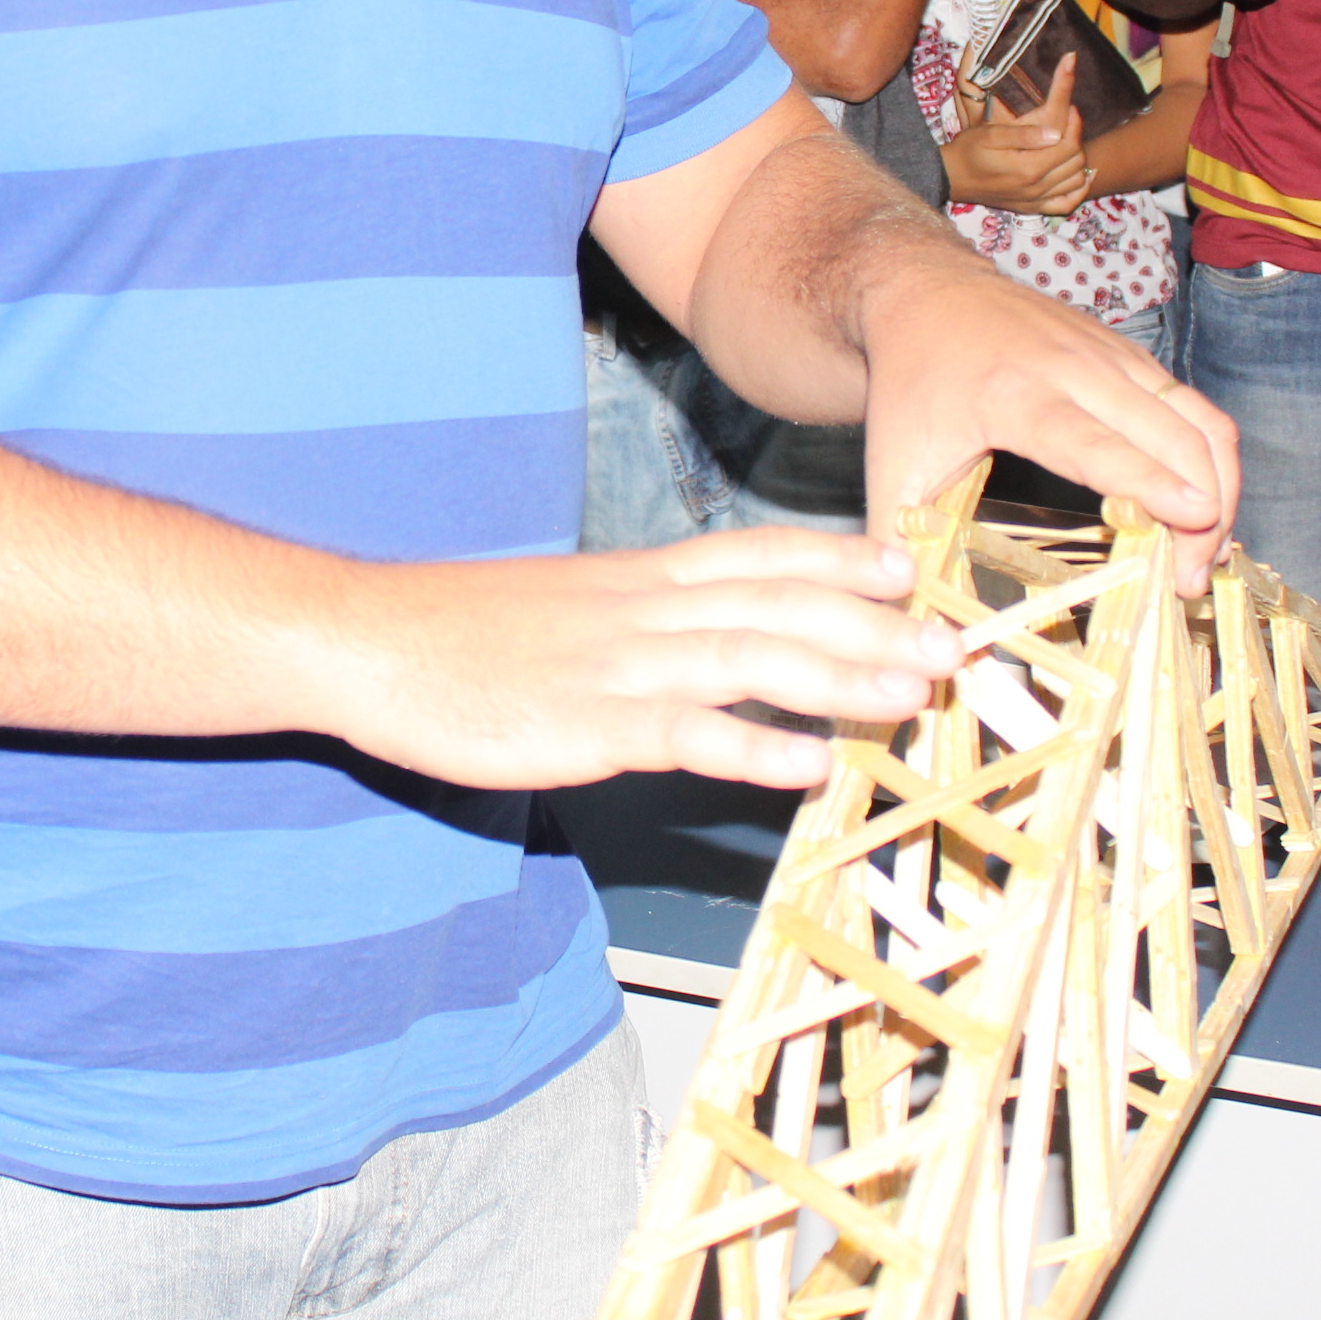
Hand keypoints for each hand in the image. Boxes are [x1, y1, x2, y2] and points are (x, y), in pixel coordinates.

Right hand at [321, 528, 963, 792]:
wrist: (368, 640)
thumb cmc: (460, 632)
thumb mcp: (564, 609)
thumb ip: (639, 623)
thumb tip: (700, 646)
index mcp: (639, 579)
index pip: (756, 555)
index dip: (837, 558)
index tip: (908, 563)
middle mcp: (643, 611)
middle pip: (778, 605)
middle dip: (872, 624)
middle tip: (953, 643)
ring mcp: (619, 666)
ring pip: (751, 658)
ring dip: (840, 676)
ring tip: (912, 696)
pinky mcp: (588, 725)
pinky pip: (685, 734)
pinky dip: (752, 745)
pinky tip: (808, 765)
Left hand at [859, 267, 1240, 589]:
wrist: (925, 292)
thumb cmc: (910, 384)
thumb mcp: (891, 466)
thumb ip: (895, 547)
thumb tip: (906, 630)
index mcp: (1013, 396)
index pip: (1096, 443)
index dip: (1151, 481)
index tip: (1196, 518)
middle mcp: (1074, 367)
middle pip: (1170, 435)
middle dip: (1202, 510)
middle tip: (1189, 579)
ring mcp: (1111, 354)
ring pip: (1199, 418)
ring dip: (1220, 487)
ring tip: (1204, 553)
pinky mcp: (1131, 354)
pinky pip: (1195, 407)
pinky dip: (1212, 460)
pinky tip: (1202, 509)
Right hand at [943, 57, 1093, 217]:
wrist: (951, 178)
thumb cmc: (968, 151)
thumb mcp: (991, 135)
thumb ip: (1024, 134)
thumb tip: (1056, 133)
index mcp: (1028, 168)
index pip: (1069, 146)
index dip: (1075, 125)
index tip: (1072, 109)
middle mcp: (1036, 188)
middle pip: (1076, 162)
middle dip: (1078, 138)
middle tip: (1070, 122)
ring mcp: (1035, 201)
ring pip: (1076, 181)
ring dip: (1079, 160)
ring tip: (1069, 143)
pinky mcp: (1032, 208)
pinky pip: (1067, 203)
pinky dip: (1079, 190)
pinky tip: (1078, 175)